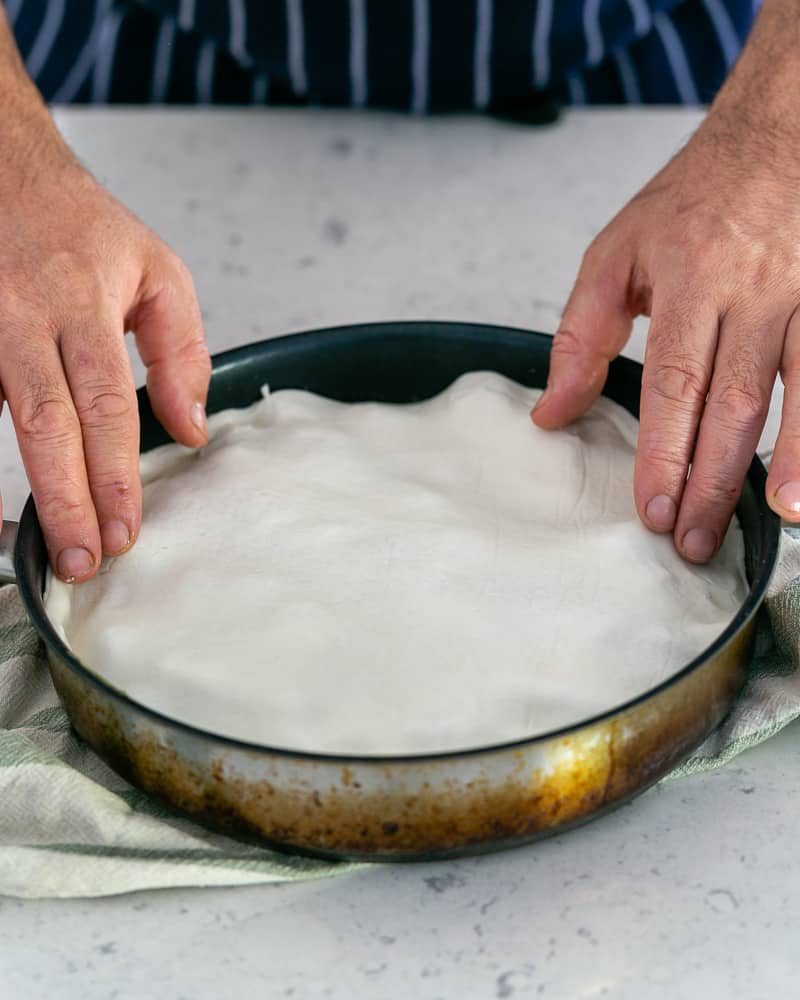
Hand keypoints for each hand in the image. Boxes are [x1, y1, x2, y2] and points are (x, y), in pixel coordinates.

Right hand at [0, 127, 210, 582]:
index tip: (126, 530)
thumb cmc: (80, 224)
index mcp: (82, 300)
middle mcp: (20, 314)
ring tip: (34, 550)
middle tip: (84, 563)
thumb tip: (190, 431)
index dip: (114, 474)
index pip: (104, 403)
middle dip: (64, 501)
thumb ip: (183, 352)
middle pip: (44, 422)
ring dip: (16, 489)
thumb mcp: (157, 271)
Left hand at [532, 103, 799, 563]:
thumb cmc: (693, 199)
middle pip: (734, 405)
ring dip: (791, 461)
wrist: (777, 135)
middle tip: (695, 542)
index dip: (664, 455)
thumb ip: (581, 337)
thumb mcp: (615, 255)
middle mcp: (756, 293)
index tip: (653, 510)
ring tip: (776, 519)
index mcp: (692, 282)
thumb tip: (551, 414)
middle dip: (713, 482)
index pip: (675, 386)